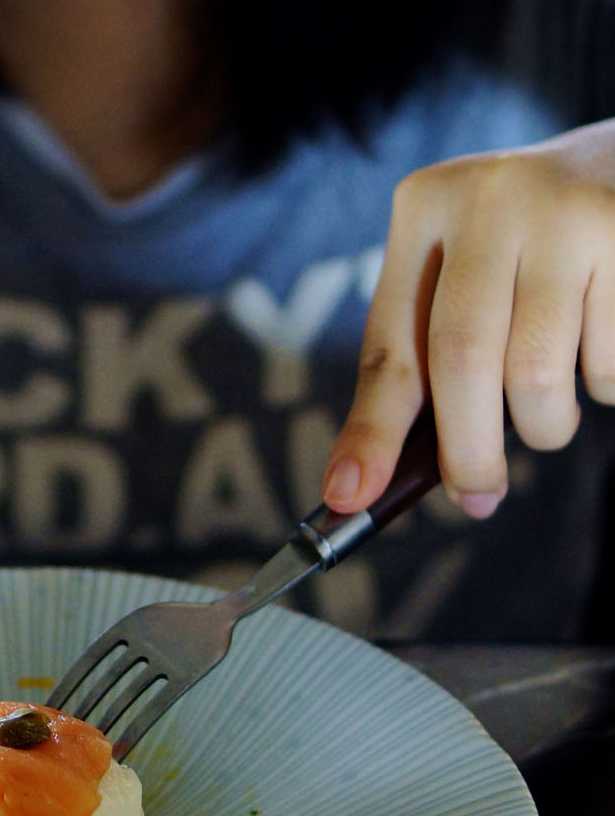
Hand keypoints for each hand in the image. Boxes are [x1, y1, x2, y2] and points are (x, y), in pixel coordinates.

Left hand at [322, 119, 614, 517]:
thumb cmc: (530, 243)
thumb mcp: (462, 271)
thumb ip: (423, 360)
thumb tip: (370, 482)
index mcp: (427, 204)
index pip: (390, 342)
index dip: (370, 429)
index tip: (348, 496)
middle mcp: (491, 198)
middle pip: (462, 360)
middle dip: (467, 450)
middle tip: (476, 495)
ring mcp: (569, 212)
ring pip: (539, 374)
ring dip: (544, 423)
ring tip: (551, 409)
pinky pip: (607, 363)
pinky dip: (601, 386)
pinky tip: (601, 348)